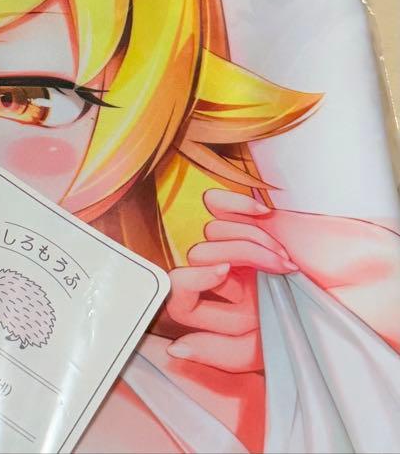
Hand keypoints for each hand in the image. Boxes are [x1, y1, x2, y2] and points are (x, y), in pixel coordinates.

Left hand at [195, 188, 399, 349]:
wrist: (383, 280)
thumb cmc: (340, 318)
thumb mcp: (281, 345)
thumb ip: (228, 352)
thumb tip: (176, 349)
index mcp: (234, 315)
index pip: (180, 298)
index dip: (190, 282)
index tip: (224, 272)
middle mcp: (234, 281)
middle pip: (197, 259)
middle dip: (238, 256)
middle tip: (282, 266)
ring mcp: (242, 246)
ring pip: (210, 231)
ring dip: (252, 238)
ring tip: (289, 253)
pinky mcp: (254, 217)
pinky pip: (214, 203)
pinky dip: (234, 204)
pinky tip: (263, 213)